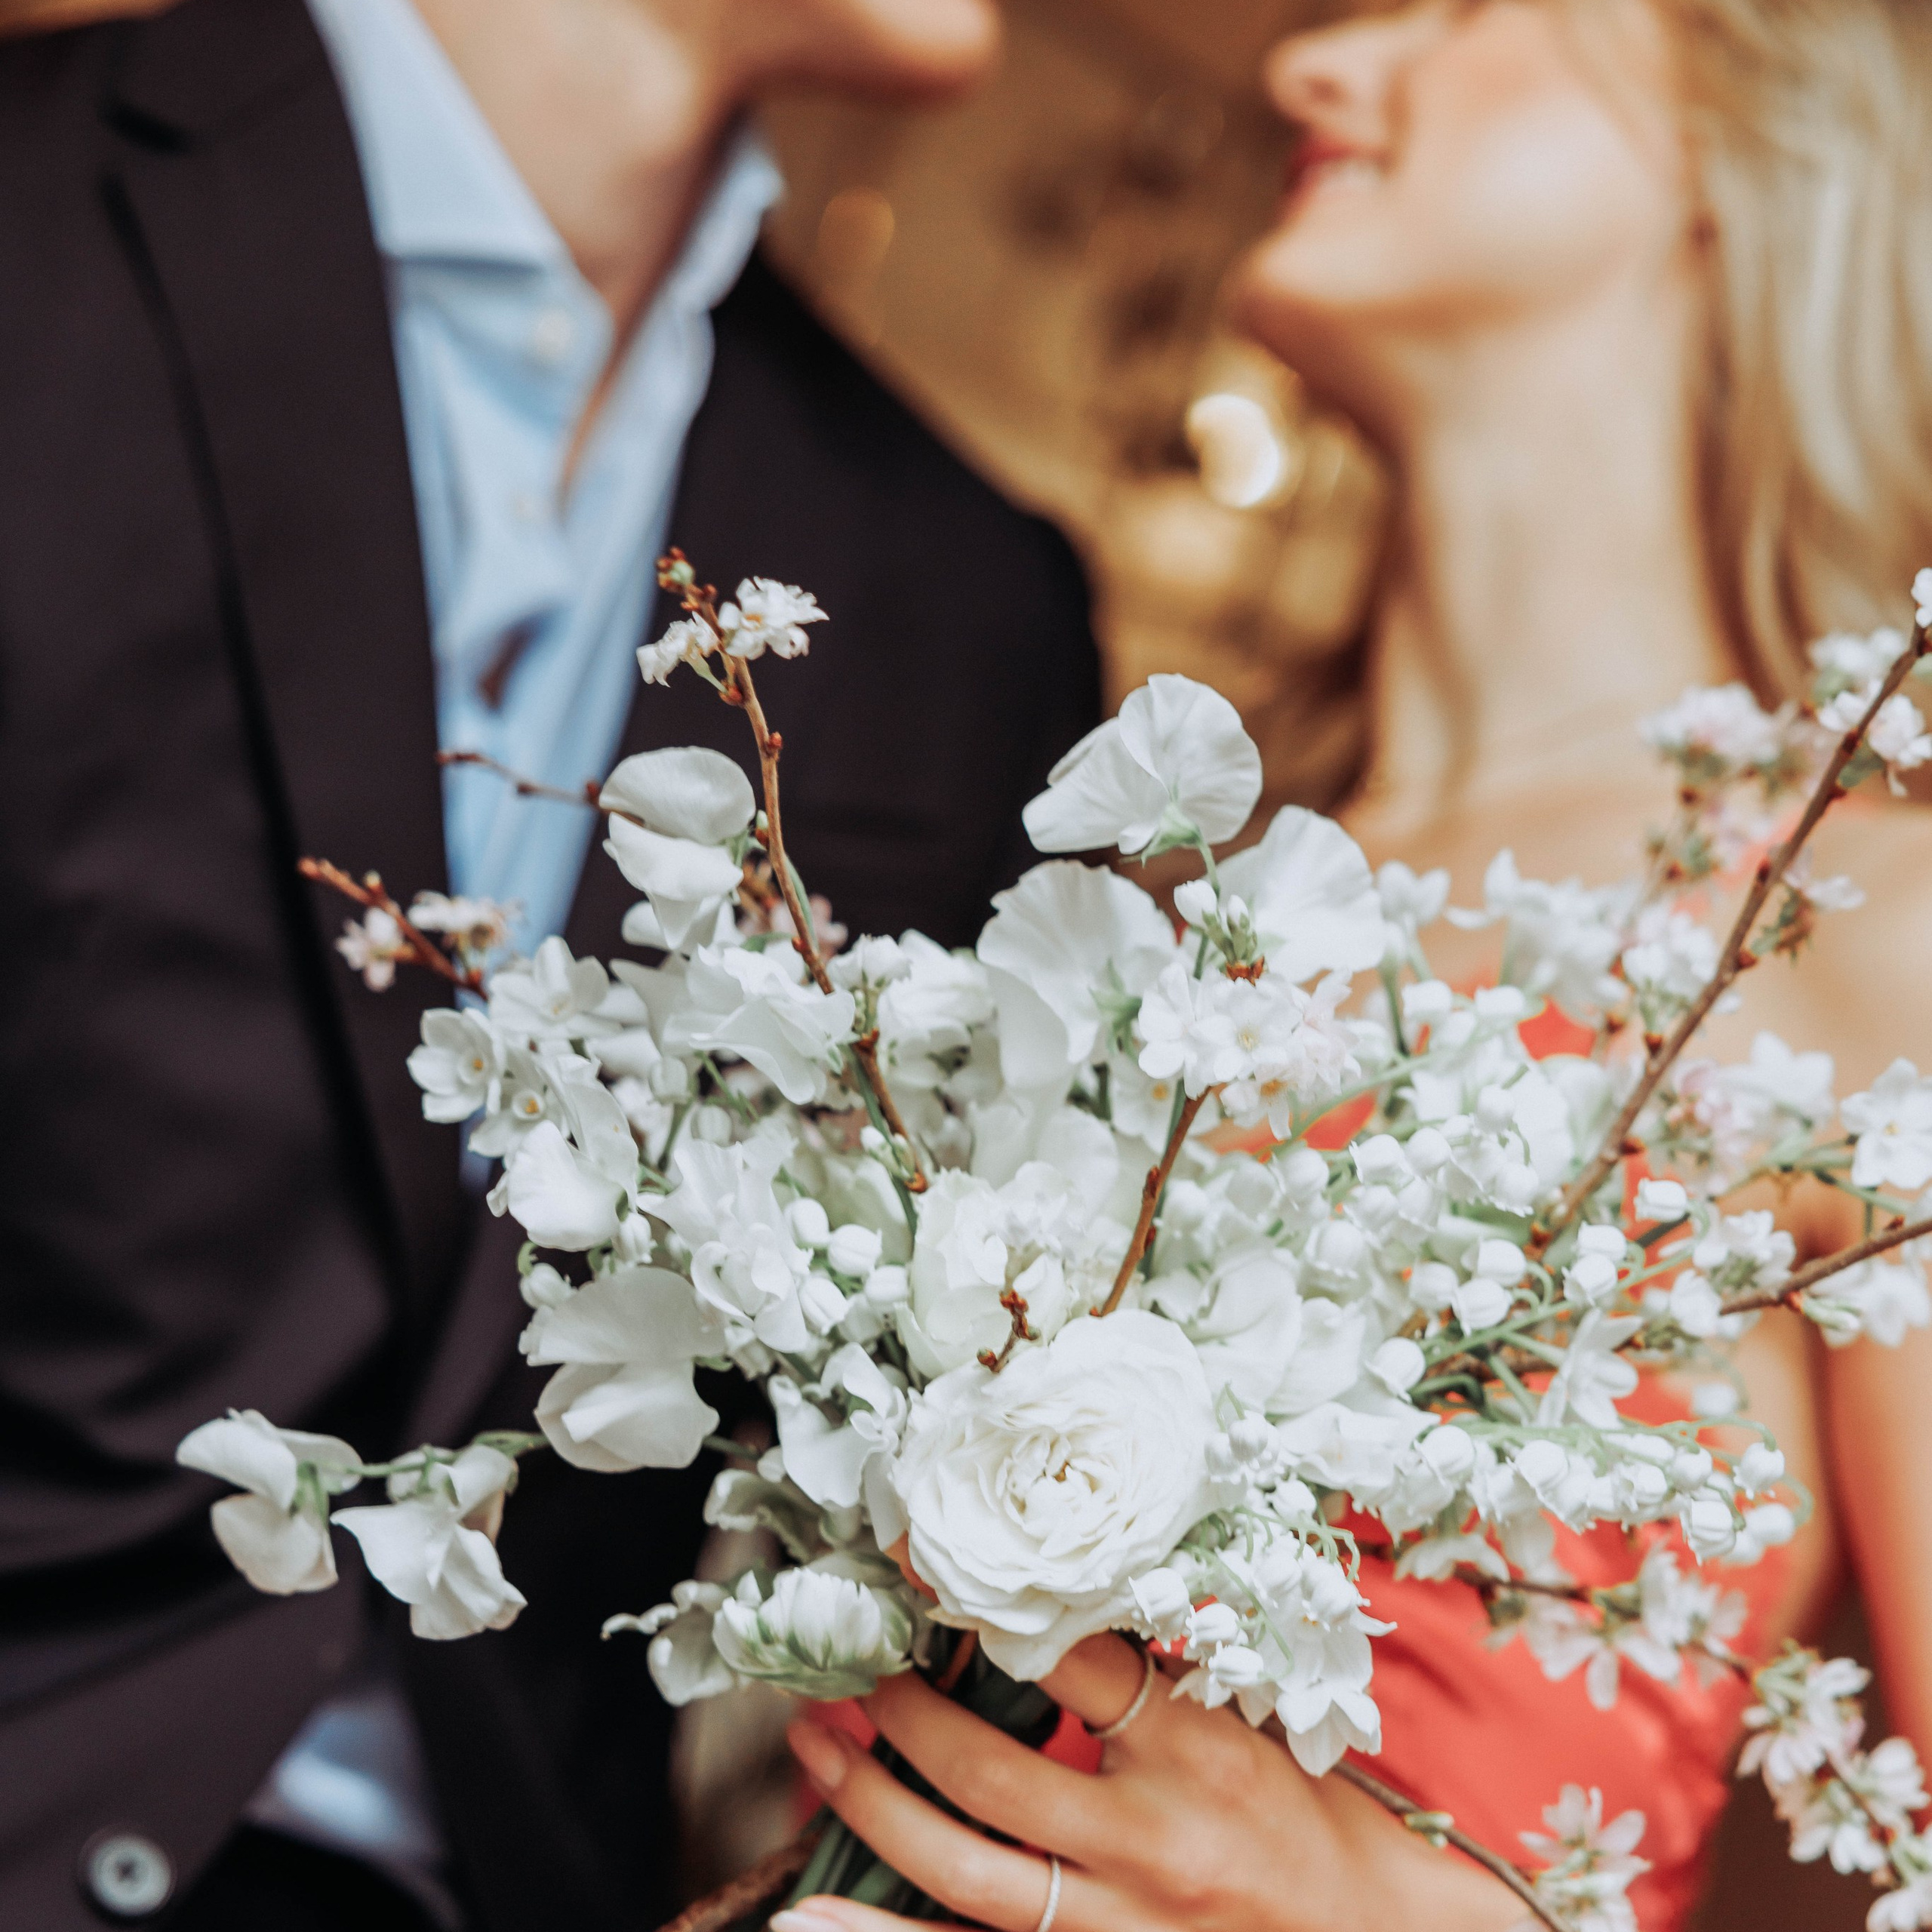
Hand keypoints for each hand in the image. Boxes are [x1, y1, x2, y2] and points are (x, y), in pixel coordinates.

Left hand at [770, 1633, 1524, 1931]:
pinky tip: (803, 1925)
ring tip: (814, 1746)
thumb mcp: (1251, 1723)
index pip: (1074, 1662)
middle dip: (907, 1713)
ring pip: (966, 1873)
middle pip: (996, 1774)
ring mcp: (1117, 1927)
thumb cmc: (1311, 1822)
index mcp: (1199, 1756)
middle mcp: (1152, 1846)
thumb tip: (1044, 1594)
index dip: (989, 1602)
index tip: (919, 1554)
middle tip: (850, 1664)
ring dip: (874, 1807)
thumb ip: (1154, 1669)